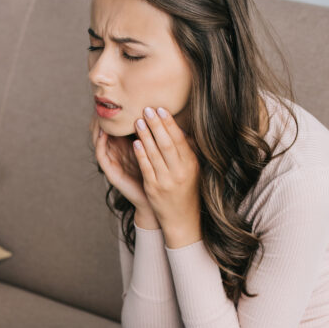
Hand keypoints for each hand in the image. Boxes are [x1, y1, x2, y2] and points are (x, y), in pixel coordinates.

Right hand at [90, 111, 158, 220]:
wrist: (157, 198)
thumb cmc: (161, 173)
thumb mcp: (160, 149)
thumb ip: (159, 133)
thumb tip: (166, 109)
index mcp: (129, 144)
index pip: (119, 123)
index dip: (118, 110)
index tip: (121, 95)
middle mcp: (119, 151)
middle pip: (106, 128)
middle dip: (105, 114)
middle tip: (107, 100)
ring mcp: (113, 160)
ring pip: (100, 138)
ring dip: (100, 125)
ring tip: (101, 112)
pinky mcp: (110, 171)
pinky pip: (101, 154)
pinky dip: (100, 142)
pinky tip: (103, 132)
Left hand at [131, 107, 201, 230]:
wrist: (181, 218)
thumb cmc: (186, 190)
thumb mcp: (193, 170)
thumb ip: (187, 150)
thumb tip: (179, 129)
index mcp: (190, 165)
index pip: (179, 140)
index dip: (169, 123)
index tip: (161, 109)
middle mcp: (179, 172)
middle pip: (166, 144)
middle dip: (156, 125)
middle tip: (147, 109)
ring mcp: (166, 181)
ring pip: (154, 154)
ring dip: (145, 136)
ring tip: (138, 121)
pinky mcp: (153, 189)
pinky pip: (146, 168)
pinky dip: (141, 155)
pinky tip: (135, 143)